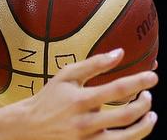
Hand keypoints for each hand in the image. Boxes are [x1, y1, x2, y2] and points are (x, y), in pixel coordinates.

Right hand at [13, 49, 157, 139]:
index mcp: (80, 100)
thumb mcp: (66, 76)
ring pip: (128, 138)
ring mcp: (89, 139)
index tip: (152, 76)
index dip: (139, 82)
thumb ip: (93, 64)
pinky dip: (133, 137)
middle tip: (149, 95)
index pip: (118, 89)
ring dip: (146, 126)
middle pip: (127, 115)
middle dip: (144, 104)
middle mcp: (86, 122)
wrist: (31, 125)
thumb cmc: (50, 97)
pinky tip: (136, 128)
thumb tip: (120, 53)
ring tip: (151, 115)